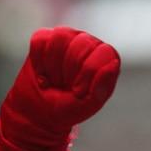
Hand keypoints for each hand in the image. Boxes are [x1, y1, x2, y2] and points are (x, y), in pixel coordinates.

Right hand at [0, 27, 120, 150]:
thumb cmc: (67, 108)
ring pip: (60, 38)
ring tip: (54, 78)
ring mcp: (67, 38)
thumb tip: (113, 63)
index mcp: (105, 59)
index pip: (103, 51)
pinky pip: (40, 40)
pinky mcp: (45, 39)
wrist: (38, 113)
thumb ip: (101, 86)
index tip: (78, 90)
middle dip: (68, 71)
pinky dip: (38, 61)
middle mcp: (89, 44)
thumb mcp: (87, 105)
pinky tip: (42, 72)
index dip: (88, 72)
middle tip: (64, 85)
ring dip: (52, 65)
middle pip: (81, 43)